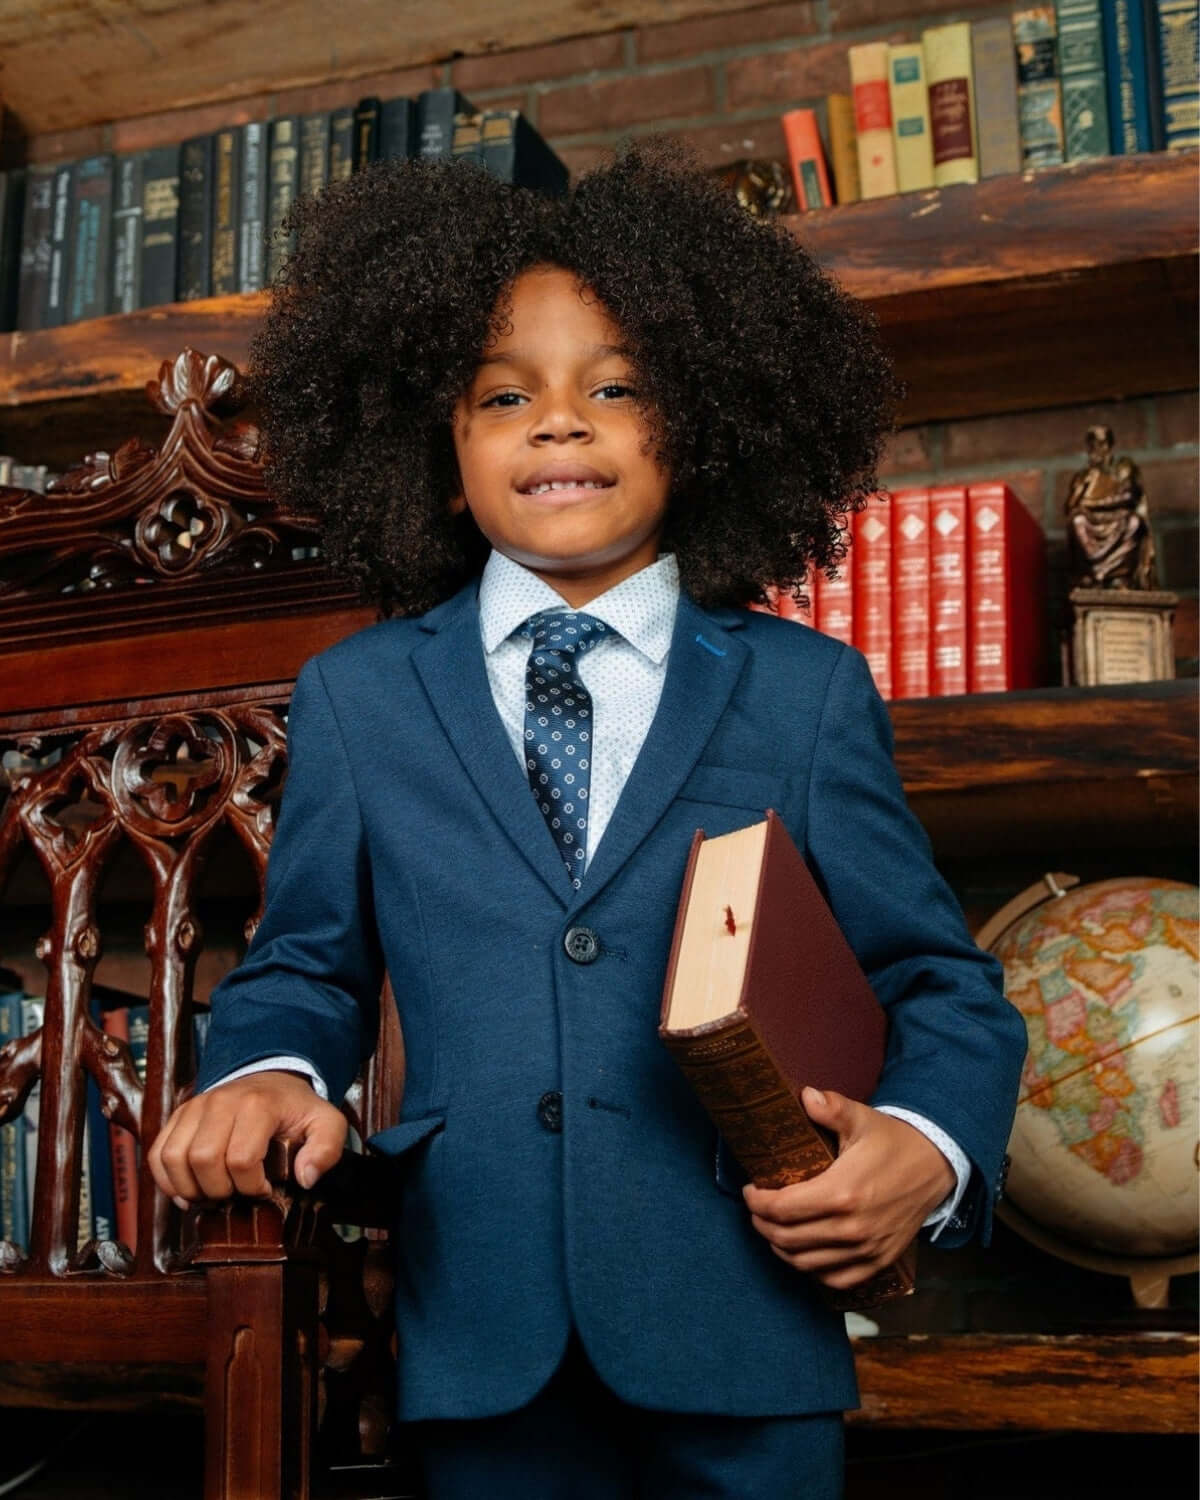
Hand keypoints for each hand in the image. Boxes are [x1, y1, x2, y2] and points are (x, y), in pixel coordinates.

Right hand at [148, 1070, 347, 1207]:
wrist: (271, 1079)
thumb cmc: (295, 1109)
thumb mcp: (326, 1124)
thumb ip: (326, 1149)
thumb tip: (305, 1178)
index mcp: (258, 1105)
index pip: (241, 1159)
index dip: (252, 1187)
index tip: (265, 1189)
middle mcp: (220, 1102)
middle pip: (203, 1161)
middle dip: (220, 1190)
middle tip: (237, 1194)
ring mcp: (195, 1107)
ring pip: (174, 1158)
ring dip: (190, 1188)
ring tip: (214, 1194)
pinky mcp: (178, 1116)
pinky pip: (157, 1154)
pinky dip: (167, 1181)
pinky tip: (189, 1191)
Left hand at [742, 1086, 955, 1292]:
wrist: (935, 1164)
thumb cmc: (892, 1140)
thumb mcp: (861, 1118)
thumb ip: (831, 1108)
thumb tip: (804, 1095)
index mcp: (841, 1193)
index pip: (781, 1209)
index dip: (756, 1202)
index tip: (751, 1189)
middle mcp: (852, 1229)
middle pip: (787, 1239)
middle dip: (762, 1224)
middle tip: (757, 1209)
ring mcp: (866, 1250)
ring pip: (806, 1264)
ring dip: (781, 1248)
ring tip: (773, 1228)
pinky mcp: (878, 1261)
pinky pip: (835, 1279)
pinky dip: (812, 1270)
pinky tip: (804, 1252)